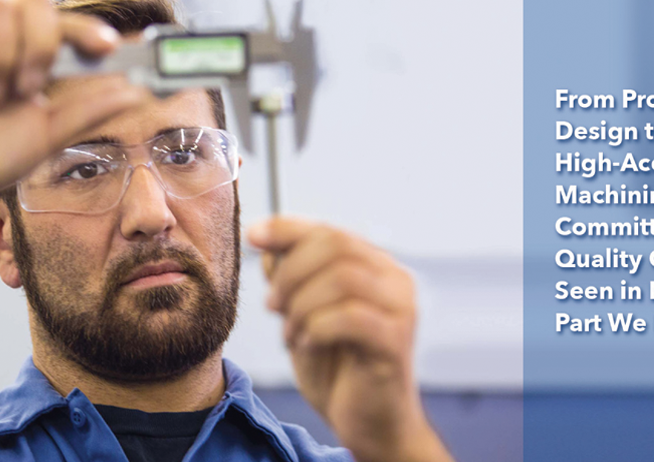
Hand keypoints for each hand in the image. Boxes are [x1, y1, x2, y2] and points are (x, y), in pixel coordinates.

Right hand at [0, 0, 151, 210]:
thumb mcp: (49, 133)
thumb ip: (90, 109)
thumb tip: (136, 91)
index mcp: (30, 55)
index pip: (63, 25)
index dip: (86, 29)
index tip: (107, 47)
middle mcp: (0, 36)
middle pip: (34, 3)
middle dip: (38, 45)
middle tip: (28, 89)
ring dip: (0, 60)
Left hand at [248, 217, 451, 461]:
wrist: (369, 424)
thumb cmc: (338, 369)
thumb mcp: (303, 317)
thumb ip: (291, 280)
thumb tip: (269, 247)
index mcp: (376, 267)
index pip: (329, 231)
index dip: (287, 229)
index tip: (253, 236)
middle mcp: (395, 279)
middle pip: (335, 245)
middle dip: (290, 273)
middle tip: (272, 305)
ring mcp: (400, 308)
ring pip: (340, 278)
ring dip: (301, 305)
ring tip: (290, 333)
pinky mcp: (395, 340)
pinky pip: (348, 317)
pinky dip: (316, 328)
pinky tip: (307, 344)